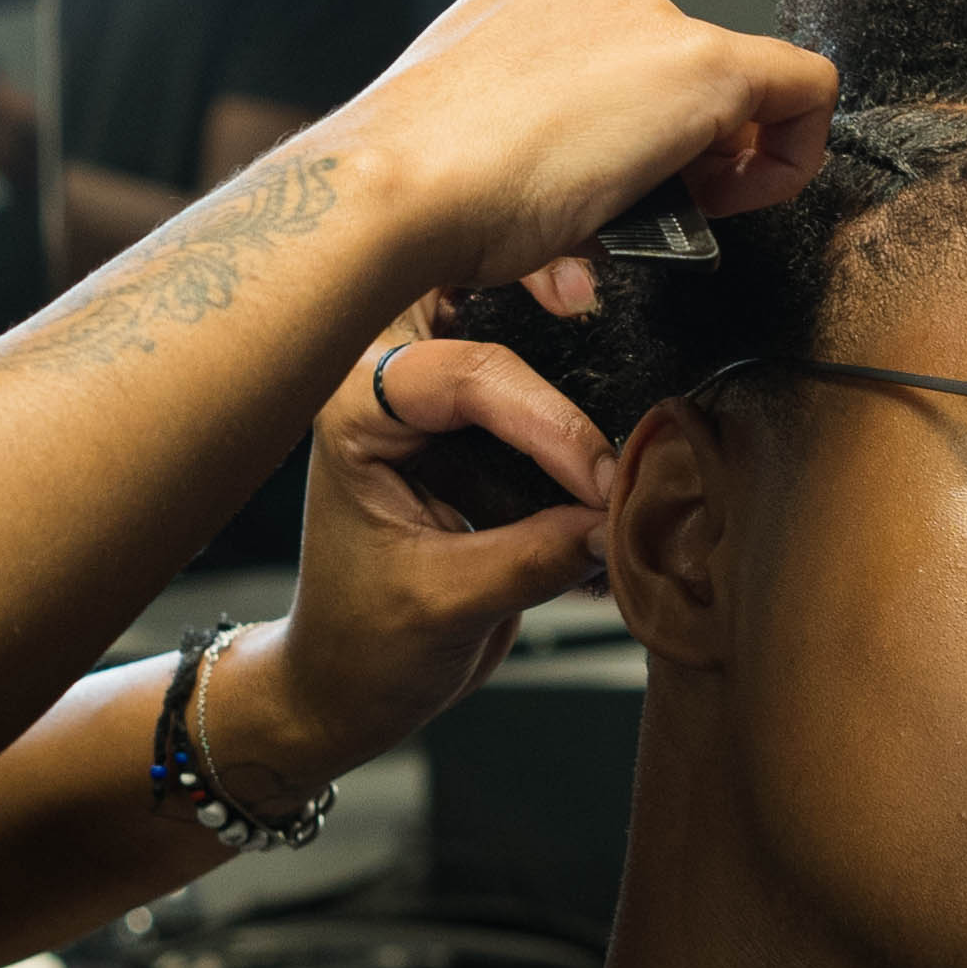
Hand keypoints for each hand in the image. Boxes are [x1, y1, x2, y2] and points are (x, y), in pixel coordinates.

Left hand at [222, 307, 629, 793]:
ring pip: (498, 317)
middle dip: (529, 284)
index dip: (545, 420)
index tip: (601, 478)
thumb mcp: (446, 609)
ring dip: (555, 324)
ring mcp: (427, 398)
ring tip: (609, 336)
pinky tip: (602, 390)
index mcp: (355, 415)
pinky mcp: (470, 425)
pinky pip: (526, 371)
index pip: (463, 376)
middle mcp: (385, 386)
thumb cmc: (363, 645)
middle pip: (463, 291)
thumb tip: (615, 518)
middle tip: (593, 301)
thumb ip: (533, 559)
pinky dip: (571, 376)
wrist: (351, 683)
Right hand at [325, 0, 835, 295]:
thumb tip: (593, 194)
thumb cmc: (418, 183)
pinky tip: (743, 200)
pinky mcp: (708, 64)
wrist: (397, 186)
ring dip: (707, 159)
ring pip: (727, 86)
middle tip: (635, 211)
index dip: (633, 127)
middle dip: (672, 145)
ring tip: (649, 215)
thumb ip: (543, 134)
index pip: (621, 51)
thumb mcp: (482, 133)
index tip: (610, 182)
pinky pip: (806, 91)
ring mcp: (652, 15)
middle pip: (677, 66)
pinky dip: (795, 150)